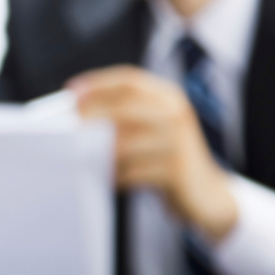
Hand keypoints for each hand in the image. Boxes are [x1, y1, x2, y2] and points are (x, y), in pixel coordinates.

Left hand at [70, 65, 239, 241]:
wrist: (206, 194)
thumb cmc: (165, 159)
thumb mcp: (153, 129)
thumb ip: (124, 117)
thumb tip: (75, 114)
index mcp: (168, 97)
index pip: (130, 80)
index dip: (98, 83)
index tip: (71, 91)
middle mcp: (176, 113)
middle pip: (125, 105)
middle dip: (92, 113)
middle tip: (68, 125)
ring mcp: (178, 141)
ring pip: (126, 141)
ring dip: (99, 150)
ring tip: (82, 157)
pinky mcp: (176, 170)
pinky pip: (134, 171)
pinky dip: (116, 175)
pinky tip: (109, 179)